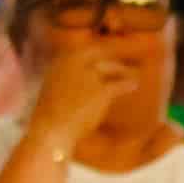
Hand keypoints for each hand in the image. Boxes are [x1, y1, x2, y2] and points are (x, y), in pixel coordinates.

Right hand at [25, 30, 158, 147]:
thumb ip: (64, 80)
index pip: (83, 52)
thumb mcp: (51, 90)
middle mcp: (73, 64)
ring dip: (123, 71)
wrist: (51, 131)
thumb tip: (75, 82)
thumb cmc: (49, 117)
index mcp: (59, 63)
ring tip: (132, 76)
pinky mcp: (101, 90)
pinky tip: (134, 86)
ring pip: (112, 68)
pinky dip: (129, 84)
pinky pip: (120, 84)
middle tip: (122, 65)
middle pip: (99, 54)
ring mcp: (88, 75)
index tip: (106, 59)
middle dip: (111, 59)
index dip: (97, 54)